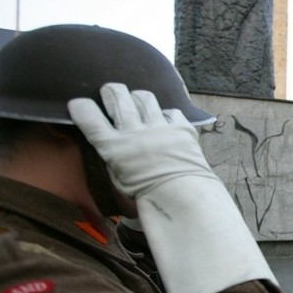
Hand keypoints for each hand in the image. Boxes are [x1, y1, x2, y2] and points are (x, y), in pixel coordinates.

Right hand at [68, 83, 213, 198]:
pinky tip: (165, 123)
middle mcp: (134, 132)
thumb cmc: (146, 194)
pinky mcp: (181, 127)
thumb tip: (109, 141)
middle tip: (111, 93)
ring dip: (138, 98)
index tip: (79, 103)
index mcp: (113, 147)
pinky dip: (166, 115)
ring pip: (144, 97)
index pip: (90, 117)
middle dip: (111, 90)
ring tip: (138, 103)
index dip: (81, 106)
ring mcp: (159, 127)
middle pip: (117, 96)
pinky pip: (170, 111)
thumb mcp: (118, 178)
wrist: (182, 195)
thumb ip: (112, 155)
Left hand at [69, 83, 276, 292]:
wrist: (184, 200)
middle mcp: (158, 127)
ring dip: (115, 95)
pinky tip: (76, 104)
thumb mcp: (201, 177)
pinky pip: (93, 121)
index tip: (159, 115)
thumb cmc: (196, 198)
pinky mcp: (114, 146)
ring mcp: (136, 134)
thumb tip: (216, 199)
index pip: (172, 113)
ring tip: (107, 92)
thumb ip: (196, 170)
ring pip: (123, 99)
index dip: (163, 114)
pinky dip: (84, 111)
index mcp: (182, 133)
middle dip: (134, 95)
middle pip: (145, 97)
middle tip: (123, 95)